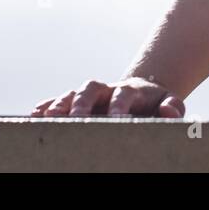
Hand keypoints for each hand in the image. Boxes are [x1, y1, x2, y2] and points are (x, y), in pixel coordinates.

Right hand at [30, 77, 185, 117]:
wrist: (143, 94)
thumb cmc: (157, 104)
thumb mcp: (171, 103)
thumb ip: (173, 107)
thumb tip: (167, 111)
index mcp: (130, 90)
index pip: (123, 95)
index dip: (119, 106)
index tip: (116, 120)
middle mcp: (107, 89)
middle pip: (90, 88)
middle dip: (81, 103)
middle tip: (74, 121)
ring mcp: (90, 94)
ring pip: (71, 93)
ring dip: (59, 104)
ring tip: (46, 119)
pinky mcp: (76, 101)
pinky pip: (58, 100)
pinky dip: (47, 106)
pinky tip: (35, 116)